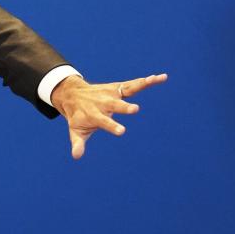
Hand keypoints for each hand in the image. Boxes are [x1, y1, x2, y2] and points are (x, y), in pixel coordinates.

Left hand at [51, 73, 167, 159]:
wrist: (73, 94)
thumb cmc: (77, 116)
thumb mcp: (75, 130)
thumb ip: (77, 143)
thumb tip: (76, 156)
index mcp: (94, 114)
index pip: (103, 121)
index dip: (112, 126)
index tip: (121, 131)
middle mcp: (103, 103)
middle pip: (115, 104)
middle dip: (124, 107)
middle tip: (135, 109)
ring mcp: (111, 94)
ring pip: (127, 89)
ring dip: (140, 85)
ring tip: (154, 80)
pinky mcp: (118, 87)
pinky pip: (134, 84)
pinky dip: (147, 81)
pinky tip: (161, 77)